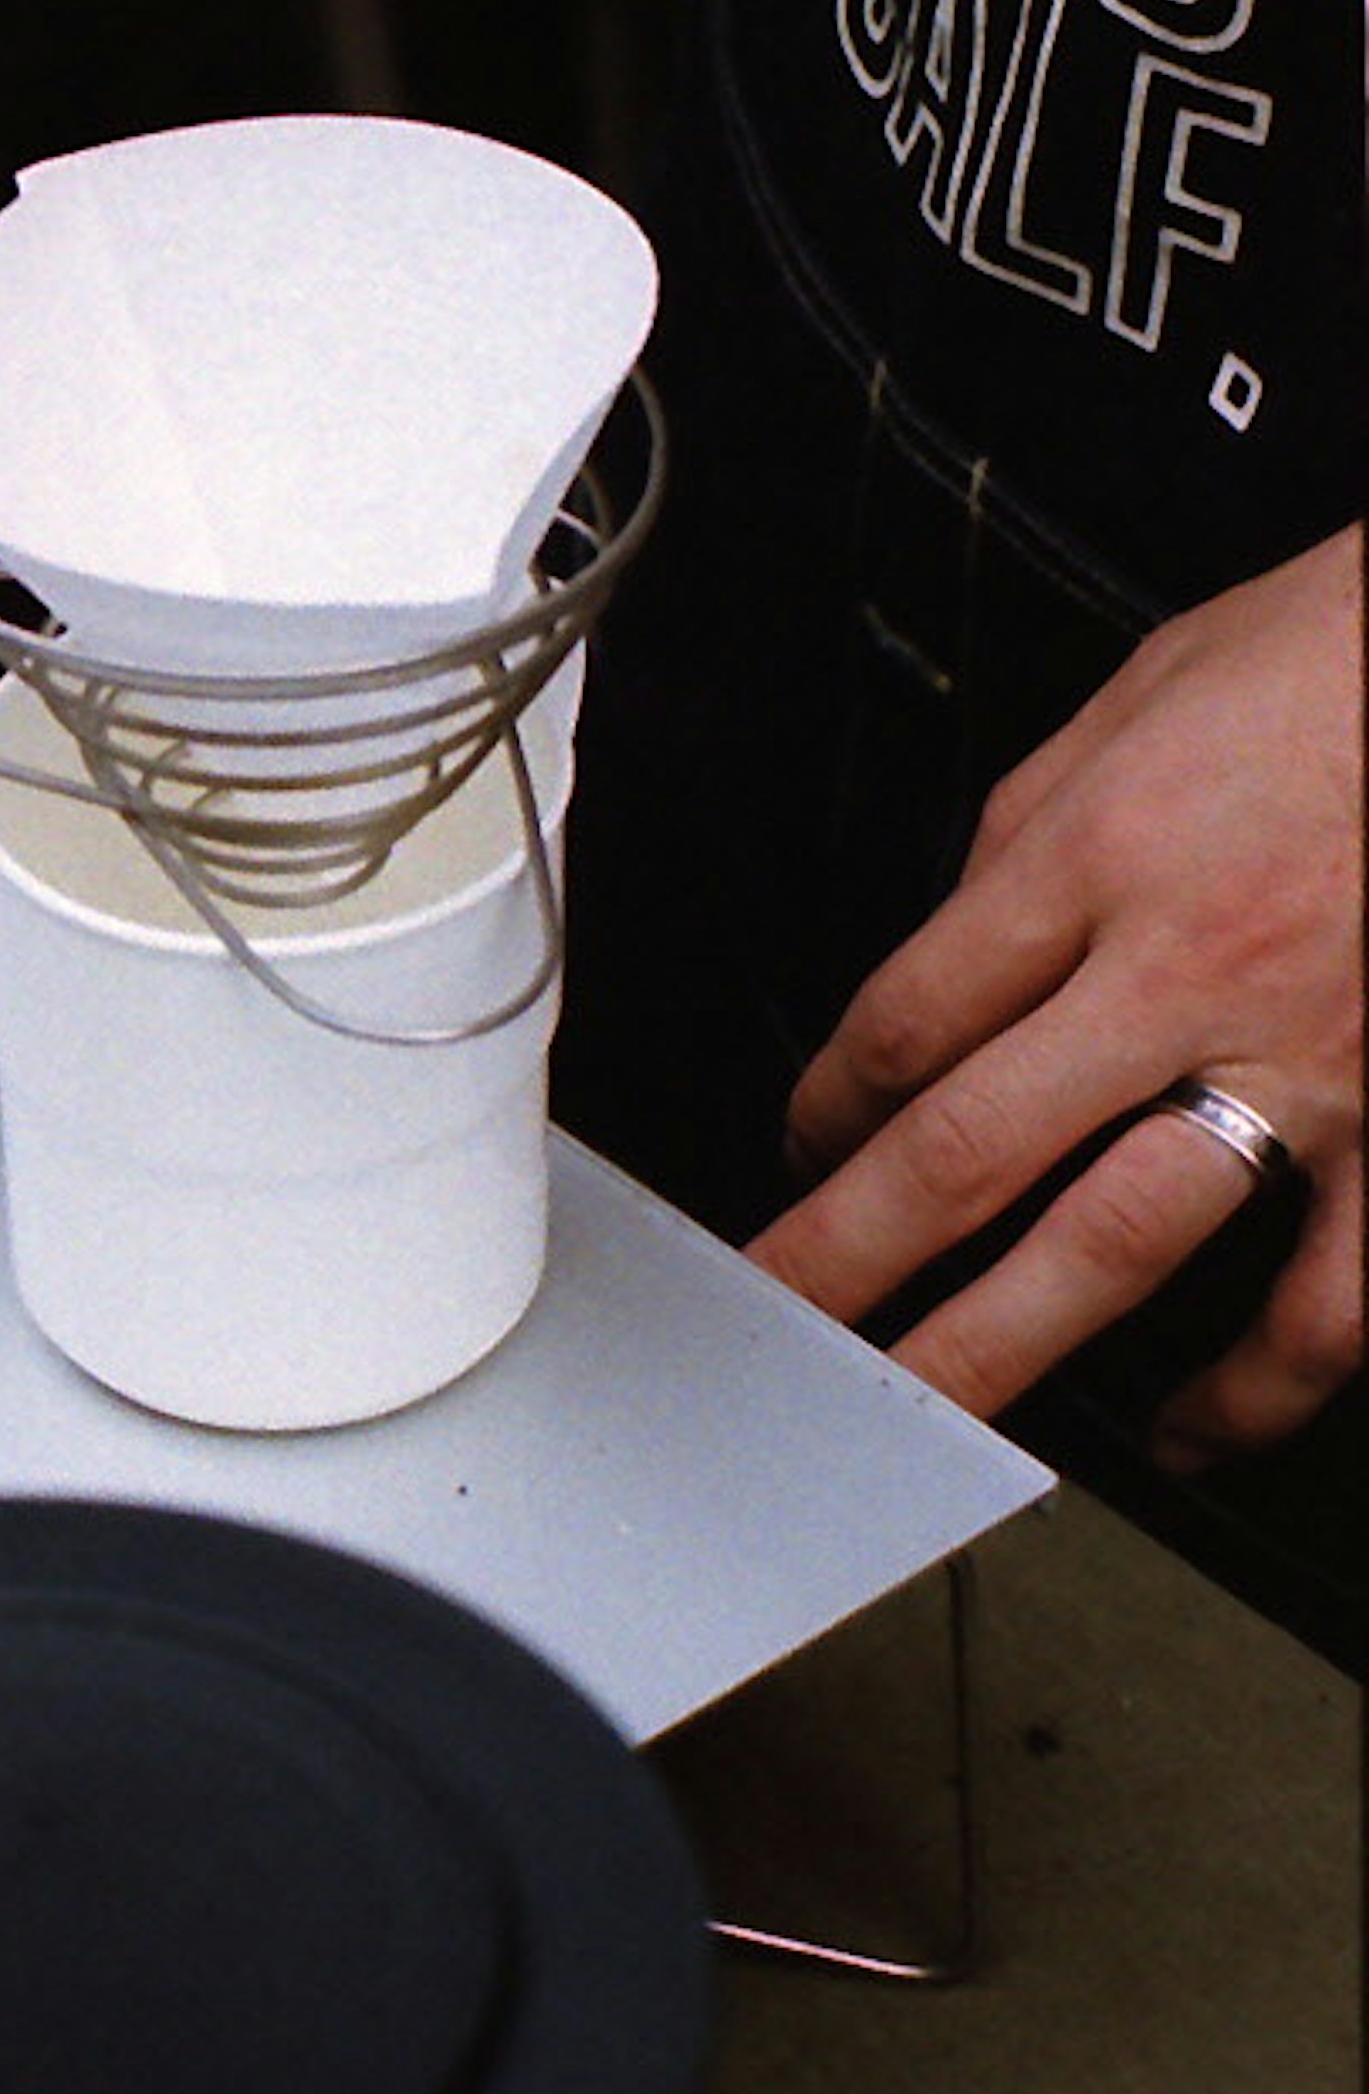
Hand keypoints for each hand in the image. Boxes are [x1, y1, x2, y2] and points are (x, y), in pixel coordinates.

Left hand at [750, 530, 1363, 1459]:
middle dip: (848, 1255)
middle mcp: (1183, 970)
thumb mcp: (1135, 698)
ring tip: (925, 1417)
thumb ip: (1033, 835)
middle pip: (966, 1150)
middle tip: (779, 1327)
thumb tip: (954, 939)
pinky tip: (1191, 1430)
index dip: (826, 1105)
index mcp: (1096, 856)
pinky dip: (1256, 1384)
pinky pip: (1328, 1296)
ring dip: (1003, 1344)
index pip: (907, 1018)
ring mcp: (1300, 1062)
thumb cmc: (1333, 662)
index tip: (800, 1153)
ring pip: (1120, 1242)